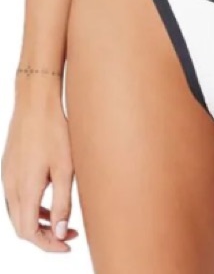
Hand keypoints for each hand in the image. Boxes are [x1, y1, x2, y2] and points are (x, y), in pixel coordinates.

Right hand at [1, 78, 78, 251]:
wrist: (36, 103)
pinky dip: (33, 207)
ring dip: (39, 222)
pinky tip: (51, 201)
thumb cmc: (55, 132)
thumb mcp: (66, 168)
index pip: (30, 232)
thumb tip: (61, 233)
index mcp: (25, 189)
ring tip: (64, 222)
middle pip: (22, 226)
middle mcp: (11, 186)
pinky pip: (18, 197)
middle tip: (70, 236)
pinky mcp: (10, 167)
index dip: (48, 244)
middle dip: (46, 236)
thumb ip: (63, 202)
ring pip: (19, 212)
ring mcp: (7, 176)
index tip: (69, 245)